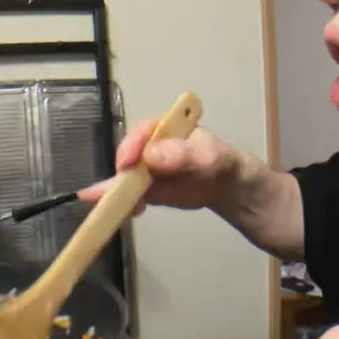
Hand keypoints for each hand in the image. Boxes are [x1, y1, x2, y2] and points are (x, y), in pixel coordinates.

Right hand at [78, 117, 240, 212]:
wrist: (224, 185)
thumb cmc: (217, 162)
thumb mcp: (205, 156)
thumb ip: (181, 154)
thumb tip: (149, 156)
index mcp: (164, 127)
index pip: (142, 132)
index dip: (131, 145)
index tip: (127, 163)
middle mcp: (149, 145)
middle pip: (128, 154)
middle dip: (122, 171)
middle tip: (117, 189)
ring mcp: (145, 168)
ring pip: (125, 177)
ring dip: (116, 190)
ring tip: (113, 203)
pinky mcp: (145, 188)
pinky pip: (130, 195)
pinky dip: (124, 203)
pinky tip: (123, 211)